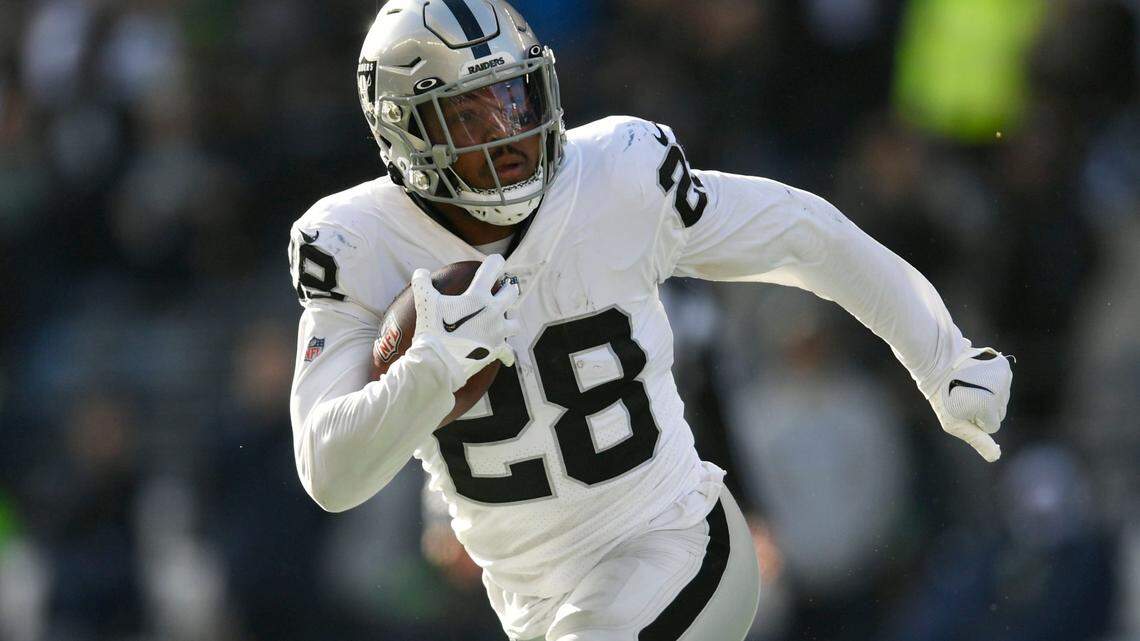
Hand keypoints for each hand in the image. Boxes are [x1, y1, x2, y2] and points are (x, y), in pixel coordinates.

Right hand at [411, 254, 519, 381]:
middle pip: (511, 293)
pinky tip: (507, 356)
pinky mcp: (496, 350)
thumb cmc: (432, 331)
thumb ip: (422, 283)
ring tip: (503, 319)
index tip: (495, 261)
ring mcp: (497, 332)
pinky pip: (508, 352)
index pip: (493, 268)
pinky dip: (506, 354)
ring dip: (510, 319)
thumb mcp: (424, 303)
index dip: (495, 262)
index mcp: (478, 296)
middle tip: (503, 289)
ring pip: (515, 322)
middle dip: (507, 289)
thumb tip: (420, 271)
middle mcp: (493, 312)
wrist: (438, 363)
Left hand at [928, 347, 1012, 461]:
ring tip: (968, 385)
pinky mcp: (1004, 366)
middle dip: (984, 409)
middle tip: (964, 397)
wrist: (938, 362)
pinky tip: (977, 377)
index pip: (992, 426)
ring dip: (988, 396)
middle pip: (999, 413)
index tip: (962, 408)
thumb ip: (976, 440)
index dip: (975, 420)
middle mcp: (999, 391)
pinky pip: (1004, 384)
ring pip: (1002, 399)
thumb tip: (996, 457)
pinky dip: (993, 383)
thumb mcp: (953, 423)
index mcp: (987, 407)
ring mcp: (1003, 377)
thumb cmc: (943, 396)